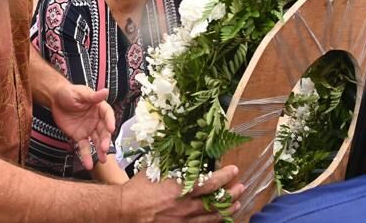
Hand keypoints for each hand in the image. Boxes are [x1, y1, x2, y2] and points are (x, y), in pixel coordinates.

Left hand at [50, 84, 114, 169]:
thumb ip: (92, 96)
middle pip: (103, 131)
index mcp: (99, 107)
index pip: (107, 114)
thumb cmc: (69, 92)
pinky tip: (88, 164)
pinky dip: (86, 156)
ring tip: (102, 160)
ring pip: (96, 141)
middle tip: (104, 147)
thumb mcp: (80, 93)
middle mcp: (96, 120)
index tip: (111, 128)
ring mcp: (88, 129)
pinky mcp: (79, 136)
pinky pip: (84, 147)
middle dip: (105, 140)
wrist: (54, 99)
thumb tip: (106, 91)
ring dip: (99, 150)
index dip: (110, 121)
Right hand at [122, 165, 243, 221]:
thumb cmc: (139, 187)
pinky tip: (219, 218)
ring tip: (236, 204)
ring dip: (227, 210)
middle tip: (240, 187)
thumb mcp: (156, 169)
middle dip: (232, 194)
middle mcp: (186, 206)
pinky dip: (214, 222)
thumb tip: (184, 150)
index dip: (225, 176)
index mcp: (181, 188)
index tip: (233, 170)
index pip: (210, 182)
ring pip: (213, 218)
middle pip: (217, 202)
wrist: (125, 210)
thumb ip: (172, 162)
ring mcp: (184, 221)